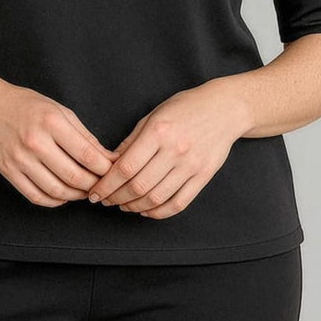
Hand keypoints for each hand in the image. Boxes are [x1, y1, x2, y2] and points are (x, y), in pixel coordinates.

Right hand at [0, 76, 119, 207]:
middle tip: (103, 186)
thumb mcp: (59, 110)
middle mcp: (36, 142)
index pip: (87, 154)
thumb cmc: (27, 105)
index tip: (114, 172)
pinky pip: (36, 196)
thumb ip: (83, 134)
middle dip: (94, 185)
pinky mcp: (9, 172)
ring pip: (56, 191)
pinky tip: (63, 196)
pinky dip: (54, 201)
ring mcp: (20, 159)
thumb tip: (106, 157)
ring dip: (76, 196)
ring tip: (85, 192)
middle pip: (74, 176)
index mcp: (52, 122)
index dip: (105, 168)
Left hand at [87, 81, 249, 218]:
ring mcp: (191, 165)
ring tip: (123, 205)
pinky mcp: (203, 176)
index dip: (107, 184)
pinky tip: (146, 210)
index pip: (126, 167)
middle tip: (105, 201)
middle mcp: (174, 150)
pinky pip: (178, 203)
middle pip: (139, 186)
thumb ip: (132, 140)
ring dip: (134, 207)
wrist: (224, 108)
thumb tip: (109, 163)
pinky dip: (158, 212)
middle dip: (116, 198)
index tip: (95, 192)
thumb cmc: (185, 107)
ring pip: (156, 198)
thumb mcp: (154, 114)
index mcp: (158, 131)